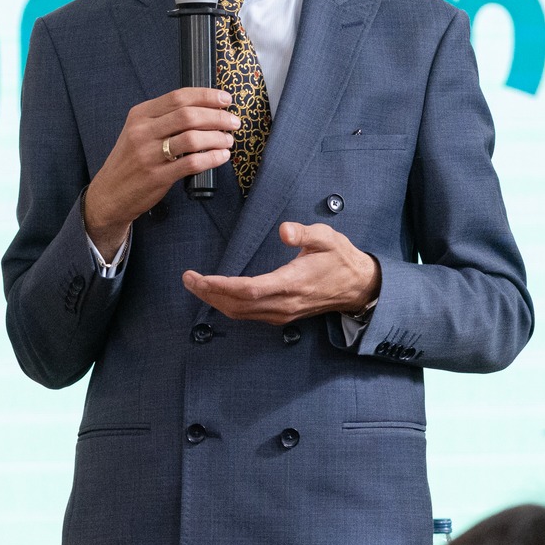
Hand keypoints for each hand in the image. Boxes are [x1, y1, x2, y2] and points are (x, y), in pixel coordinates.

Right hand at [82, 87, 239, 257]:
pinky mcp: (157, 176)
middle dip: (217, 116)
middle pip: (188, 115)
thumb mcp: (138, 131)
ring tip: (228, 140)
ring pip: (192, 138)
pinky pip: (192, 163)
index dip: (207, 96)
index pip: (178, 97)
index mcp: (140, 115)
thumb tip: (204, 109)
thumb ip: (164, 119)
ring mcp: (149, 154)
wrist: (109, 193)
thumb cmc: (130, 161)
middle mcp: (142, 131)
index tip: (226, 99)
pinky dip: (212, 158)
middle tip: (233, 121)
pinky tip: (221, 156)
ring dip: (217, 137)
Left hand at [182, 222, 380, 325]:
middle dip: (208, 293)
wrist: (357, 287)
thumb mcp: (327, 238)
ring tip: (195, 285)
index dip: (221, 286)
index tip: (200, 277)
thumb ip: (304, 234)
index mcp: (291, 283)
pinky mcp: (280, 315)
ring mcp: (281, 313)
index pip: (248, 289)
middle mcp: (283, 304)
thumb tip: (284, 230)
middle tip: (187, 279)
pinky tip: (217, 294)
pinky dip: (228, 305)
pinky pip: (248, 315)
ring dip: (215, 301)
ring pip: (240, 313)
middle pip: (237, 305)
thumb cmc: (340, 259)